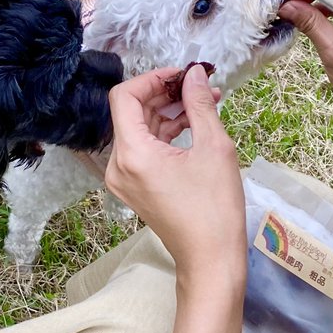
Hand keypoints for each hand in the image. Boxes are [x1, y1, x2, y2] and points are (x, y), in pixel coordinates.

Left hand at [104, 66, 245, 287]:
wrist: (210, 258)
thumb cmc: (215, 207)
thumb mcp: (214, 147)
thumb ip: (200, 104)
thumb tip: (195, 75)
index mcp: (131, 153)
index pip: (124, 97)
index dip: (152, 79)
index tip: (181, 75)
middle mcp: (117, 165)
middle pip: (130, 112)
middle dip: (163, 93)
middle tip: (196, 84)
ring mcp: (122, 178)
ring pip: (138, 130)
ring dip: (166, 112)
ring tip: (203, 101)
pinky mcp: (133, 187)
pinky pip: (143, 149)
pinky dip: (164, 133)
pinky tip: (193, 123)